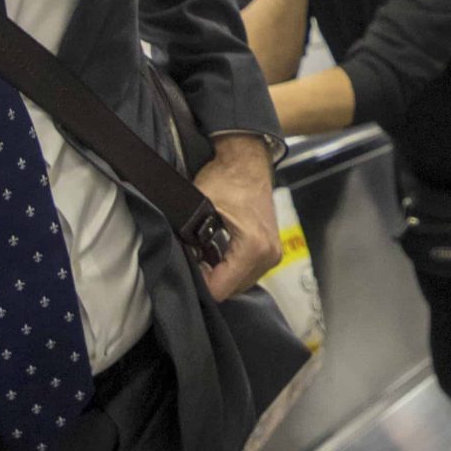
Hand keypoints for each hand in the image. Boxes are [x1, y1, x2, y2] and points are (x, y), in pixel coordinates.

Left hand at [192, 133, 282, 300]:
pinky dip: (230, 268)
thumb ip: (187, 239)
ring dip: (220, 275)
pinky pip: (247, 272)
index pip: (221, 289)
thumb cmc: (225, 178)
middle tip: (193, 257)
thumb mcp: (198, 208)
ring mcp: (273, 254)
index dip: (199, 281)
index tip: (188, 262)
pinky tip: (215, 253)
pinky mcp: (271, 251)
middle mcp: (269, 256)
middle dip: (210, 278)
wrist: (247, 161)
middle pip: (232, 290)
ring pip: (240, 283)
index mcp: (254, 248)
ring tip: (203, 254)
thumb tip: (177, 262)